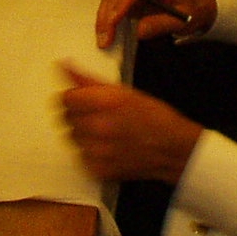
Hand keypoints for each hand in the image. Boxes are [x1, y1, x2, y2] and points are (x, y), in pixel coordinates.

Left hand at [59, 63, 200, 183]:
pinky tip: (106, 146)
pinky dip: (89, 151)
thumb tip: (65, 66)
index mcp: (105, 102)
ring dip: (82, 132)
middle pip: (65, 118)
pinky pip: (80, 156)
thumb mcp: (123, 91)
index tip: (80, 98)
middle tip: (96, 114)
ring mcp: (98, 150)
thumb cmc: (153, 118)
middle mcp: (99, 126)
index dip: (73, 97)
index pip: (66, 98)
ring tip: (104, 131)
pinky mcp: (99, 169)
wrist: (171, 149)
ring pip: (71, 137)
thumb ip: (88, 80)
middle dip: (77, 113)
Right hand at [93, 0, 216, 47]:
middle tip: (104, 38)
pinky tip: (106, 35)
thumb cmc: (193, 11)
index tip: (113, 21)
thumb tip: (138, 31)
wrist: (197, 7)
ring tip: (103, 40)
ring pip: (113, 0)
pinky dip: (108, 21)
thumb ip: (160, 25)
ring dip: (104, 19)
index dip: (122, 4)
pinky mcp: (133, 1)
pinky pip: (115, 8)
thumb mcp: (182, 21)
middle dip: (108, 16)